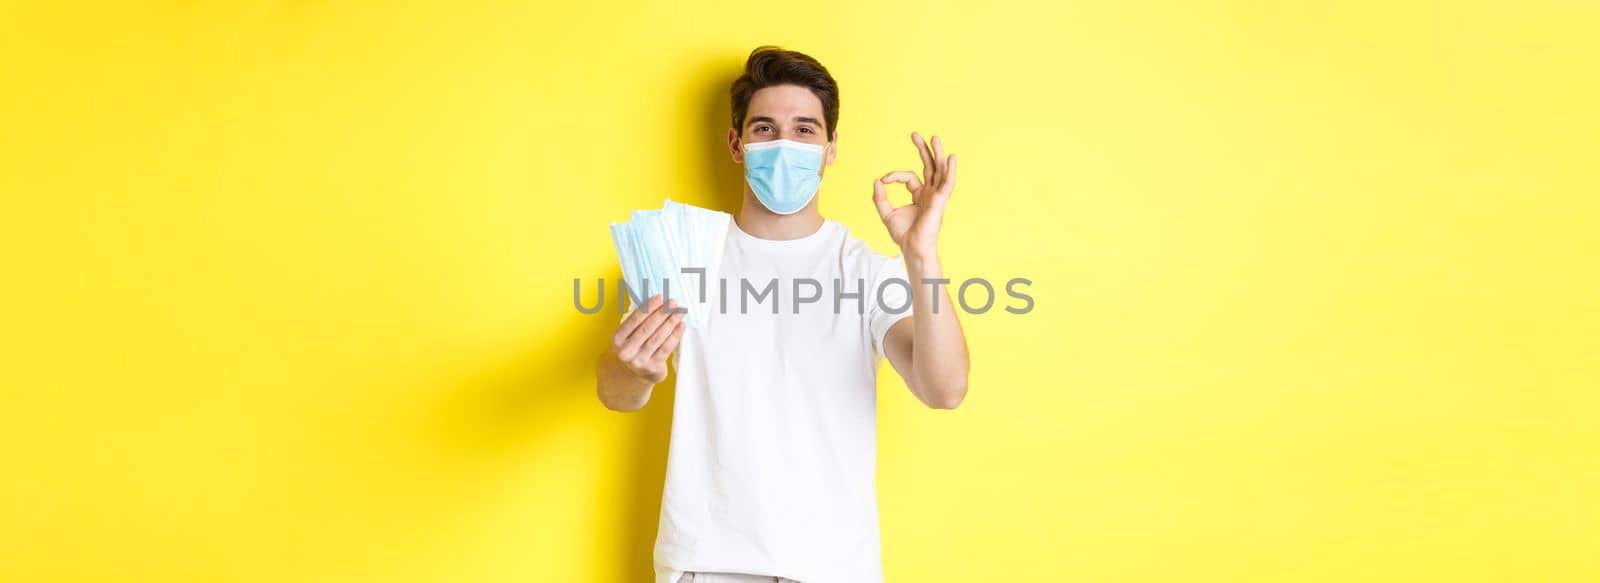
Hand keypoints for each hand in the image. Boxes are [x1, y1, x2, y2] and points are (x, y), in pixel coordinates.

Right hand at [608, 295, 684, 383]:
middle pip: (647, 328)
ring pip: (658, 338)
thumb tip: (657, 301)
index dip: (648, 308)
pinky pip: (666, 348)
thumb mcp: (628, 335)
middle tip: (673, 303)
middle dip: (662, 313)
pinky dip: (675, 335)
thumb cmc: (634, 346)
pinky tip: (681, 326)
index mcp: (617, 339)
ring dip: (671, 322)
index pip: (634, 320)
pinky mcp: (652, 367)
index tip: (660, 297)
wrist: (635, 373)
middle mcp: (626, 351)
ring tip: (680, 312)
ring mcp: (639, 361)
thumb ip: (638, 320)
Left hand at [874, 132, 956, 259]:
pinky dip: (950, 171)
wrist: (912, 248)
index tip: (884, 180)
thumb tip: (877, 181)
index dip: (895, 175)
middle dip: (923, 150)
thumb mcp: (887, 213)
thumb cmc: (903, 234)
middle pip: (930, 167)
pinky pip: (948, 184)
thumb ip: (880, 197)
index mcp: (920, 195)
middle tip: (915, 134)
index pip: (909, 176)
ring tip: (934, 138)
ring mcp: (936, 197)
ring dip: (937, 154)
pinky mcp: (940, 202)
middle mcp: (930, 193)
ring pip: (939, 171)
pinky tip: (950, 158)